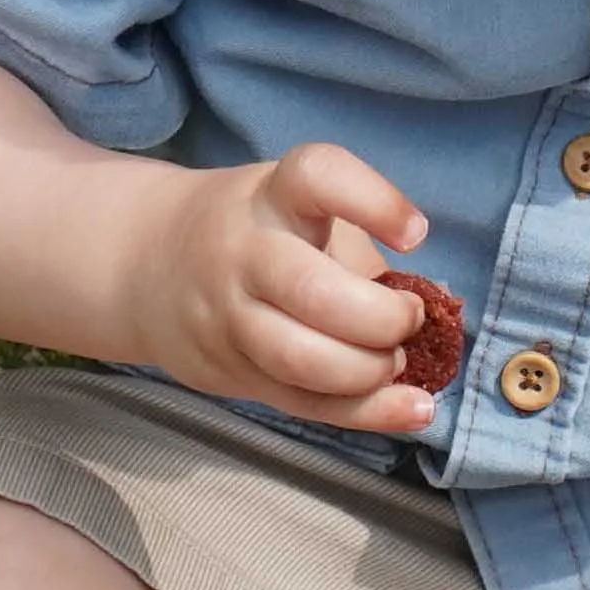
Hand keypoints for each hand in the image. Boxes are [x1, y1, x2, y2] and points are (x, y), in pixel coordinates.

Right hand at [116, 141, 438, 436]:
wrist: (150, 264)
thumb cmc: (261, 238)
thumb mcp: (298, 213)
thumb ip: (358, 250)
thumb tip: (440, 308)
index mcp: (272, 197)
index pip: (316, 177)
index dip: (372, 201)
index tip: (415, 233)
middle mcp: (244, 252)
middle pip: (314, 291)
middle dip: (382, 320)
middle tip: (408, 321)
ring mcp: (231, 316)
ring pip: (303, 358)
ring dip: (369, 371)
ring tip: (396, 362)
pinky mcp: (236, 372)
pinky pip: (307, 403)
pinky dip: (368, 413)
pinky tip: (412, 408)